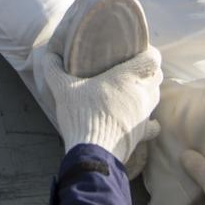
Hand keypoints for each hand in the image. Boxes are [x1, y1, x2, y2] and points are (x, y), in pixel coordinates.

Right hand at [41, 44, 161, 166]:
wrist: (93, 153)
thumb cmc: (82, 115)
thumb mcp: (63, 89)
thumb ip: (54, 69)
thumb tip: (48, 55)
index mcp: (127, 78)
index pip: (153, 59)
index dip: (149, 52)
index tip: (138, 51)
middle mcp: (141, 94)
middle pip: (156, 76)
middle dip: (148, 71)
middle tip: (131, 69)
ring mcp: (144, 115)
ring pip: (155, 97)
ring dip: (147, 91)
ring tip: (132, 90)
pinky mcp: (142, 134)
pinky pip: (152, 124)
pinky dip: (150, 120)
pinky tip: (140, 118)